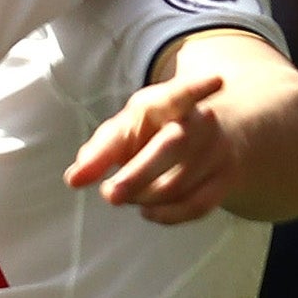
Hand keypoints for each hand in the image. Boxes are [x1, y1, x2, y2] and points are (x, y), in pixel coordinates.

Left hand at [66, 74, 240, 223]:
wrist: (202, 139)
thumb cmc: (152, 132)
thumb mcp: (124, 130)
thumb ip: (98, 152)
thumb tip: (73, 180)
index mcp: (170, 102)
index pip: (183, 93)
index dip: (197, 88)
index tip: (217, 82)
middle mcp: (201, 123)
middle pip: (174, 146)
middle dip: (139, 173)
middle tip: (110, 194)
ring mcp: (217, 152)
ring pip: (179, 182)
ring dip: (144, 197)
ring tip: (125, 194)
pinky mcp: (224, 180)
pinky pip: (195, 206)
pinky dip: (166, 215)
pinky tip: (148, 211)